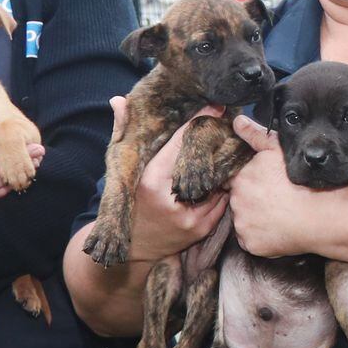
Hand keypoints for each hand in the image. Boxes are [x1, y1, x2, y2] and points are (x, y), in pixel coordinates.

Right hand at [119, 98, 227, 261]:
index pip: (182, 144)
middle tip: (226, 127)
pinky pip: (222, 200)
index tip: (215, 106)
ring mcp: (189, 216)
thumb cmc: (128, 201)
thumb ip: (121, 132)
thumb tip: (118, 99)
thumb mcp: (121, 168)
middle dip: (217, 144)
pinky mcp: (202, 229)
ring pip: (218, 181)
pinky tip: (222, 177)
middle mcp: (172, 199)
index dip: (200, 122)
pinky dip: (222, 188)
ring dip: (222, 167)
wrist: (133, 248)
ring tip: (229, 150)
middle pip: (206, 162)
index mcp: (151, 180)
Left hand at [227, 114, 323, 258]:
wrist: (321, 215)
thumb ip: (255, 136)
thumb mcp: (279, 151)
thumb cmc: (303, 182)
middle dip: (252, 200)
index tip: (266, 185)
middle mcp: (236, 201)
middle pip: (239, 200)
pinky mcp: (250, 244)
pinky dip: (260, 237)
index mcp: (241, 178)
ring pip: (244, 221)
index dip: (251, 182)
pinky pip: (251, 240)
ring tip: (278, 215)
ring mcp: (242, 224)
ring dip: (255, 219)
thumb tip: (237, 121)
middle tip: (275, 200)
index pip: (236, 180)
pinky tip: (277, 230)